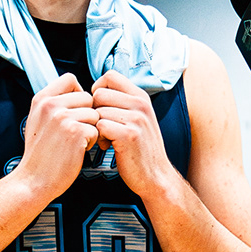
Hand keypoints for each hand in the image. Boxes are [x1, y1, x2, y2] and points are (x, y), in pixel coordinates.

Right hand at [18, 73, 99, 200]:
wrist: (34, 179)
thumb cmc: (39, 155)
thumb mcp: (37, 120)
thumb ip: (53, 104)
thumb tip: (74, 92)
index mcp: (41, 99)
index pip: (70, 78)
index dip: (78, 92)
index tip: (77, 107)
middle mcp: (51, 105)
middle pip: (86, 97)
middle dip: (87, 114)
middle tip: (77, 131)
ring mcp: (63, 117)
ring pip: (94, 113)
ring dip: (91, 128)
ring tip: (76, 141)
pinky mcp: (75, 132)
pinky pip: (96, 129)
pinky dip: (92, 141)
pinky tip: (78, 149)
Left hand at [90, 72, 172, 196]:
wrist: (155, 175)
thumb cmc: (140, 148)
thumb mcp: (138, 118)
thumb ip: (122, 102)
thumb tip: (96, 91)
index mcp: (141, 96)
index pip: (110, 75)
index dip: (98, 88)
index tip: (99, 105)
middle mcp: (140, 104)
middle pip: (99, 93)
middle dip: (94, 111)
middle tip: (102, 126)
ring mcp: (136, 119)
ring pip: (98, 111)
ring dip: (97, 127)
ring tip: (106, 139)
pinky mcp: (129, 135)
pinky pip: (101, 126)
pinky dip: (99, 138)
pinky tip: (107, 146)